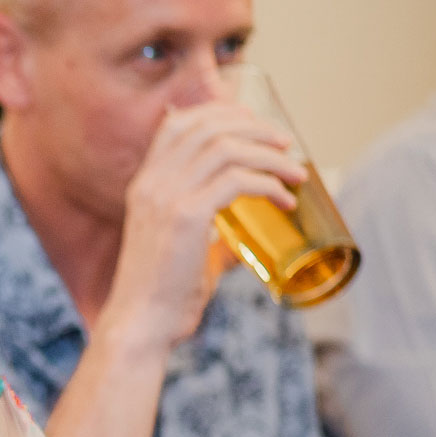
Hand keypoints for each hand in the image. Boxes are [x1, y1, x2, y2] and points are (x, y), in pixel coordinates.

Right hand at [105, 100, 306, 351]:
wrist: (140, 323)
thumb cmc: (161, 295)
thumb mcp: (183, 254)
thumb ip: (211, 244)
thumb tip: (243, 248)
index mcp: (143, 185)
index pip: (176, 123)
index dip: (220, 113)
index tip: (254, 125)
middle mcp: (151, 183)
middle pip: (207, 127)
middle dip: (254, 128)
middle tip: (285, 144)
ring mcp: (166, 197)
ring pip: (226, 148)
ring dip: (269, 154)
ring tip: (295, 171)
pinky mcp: (187, 218)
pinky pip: (238, 181)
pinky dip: (269, 185)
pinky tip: (284, 199)